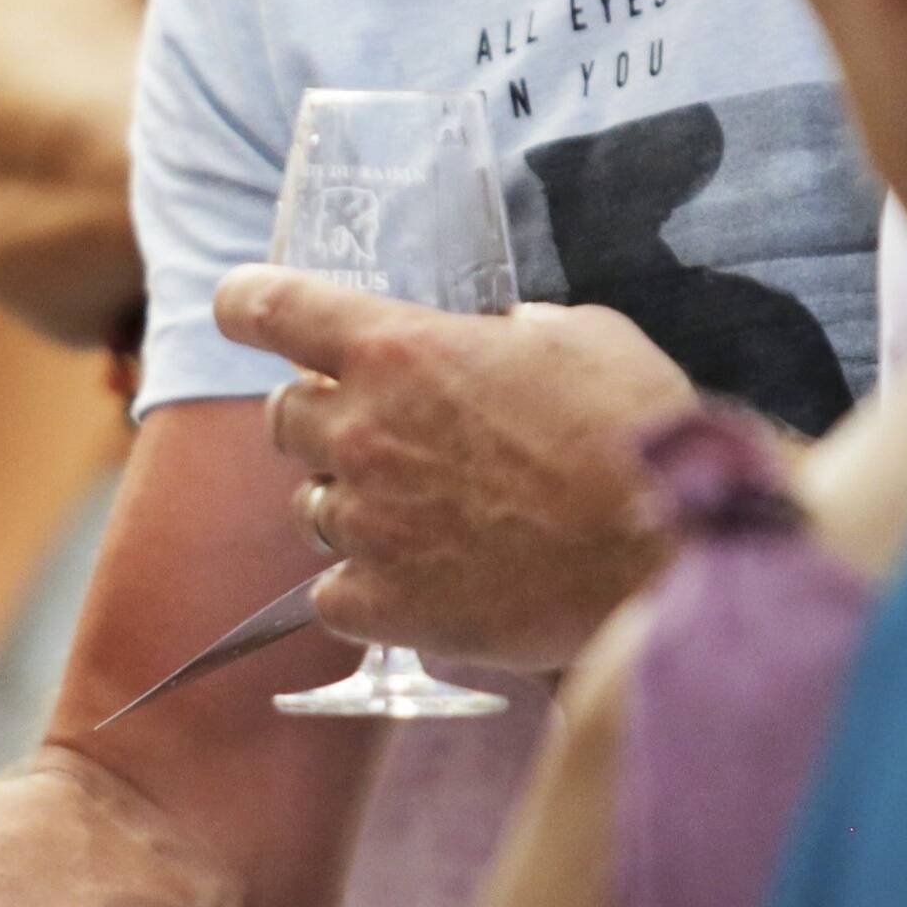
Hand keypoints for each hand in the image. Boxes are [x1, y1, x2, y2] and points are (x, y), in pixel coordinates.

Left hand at [214, 274, 692, 670]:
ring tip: (420, 514)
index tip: (238, 305)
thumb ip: (515, 333)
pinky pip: (332, 594)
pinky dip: (364, 587)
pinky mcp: (386, 604)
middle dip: (322, 417)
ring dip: (350, 504)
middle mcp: (363, 431)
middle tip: (382, 431)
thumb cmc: (636, 431)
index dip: (247, 302)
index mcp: (400, 348)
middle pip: (285, 417)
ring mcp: (368, 523)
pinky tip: (417, 581)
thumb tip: (500, 340)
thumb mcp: (583, 336)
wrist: (668, 552)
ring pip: (310, 508)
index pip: (275, 307)